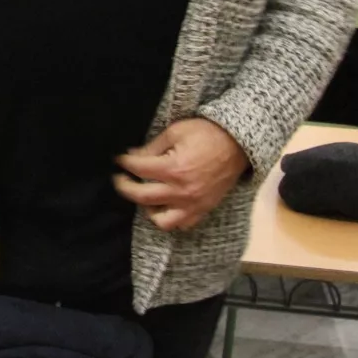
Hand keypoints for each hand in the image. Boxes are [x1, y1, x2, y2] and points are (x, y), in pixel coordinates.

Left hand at [113, 117, 249, 231]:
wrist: (238, 145)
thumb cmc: (206, 134)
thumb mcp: (176, 132)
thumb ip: (152, 147)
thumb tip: (132, 156)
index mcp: (174, 168)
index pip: (138, 169)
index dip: (124, 163)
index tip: (118, 160)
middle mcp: (182, 191)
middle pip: (142, 196)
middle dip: (124, 187)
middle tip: (119, 179)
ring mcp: (193, 204)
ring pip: (161, 220)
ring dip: (147, 209)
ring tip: (144, 195)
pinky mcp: (203, 210)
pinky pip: (182, 225)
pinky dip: (170, 219)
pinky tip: (164, 205)